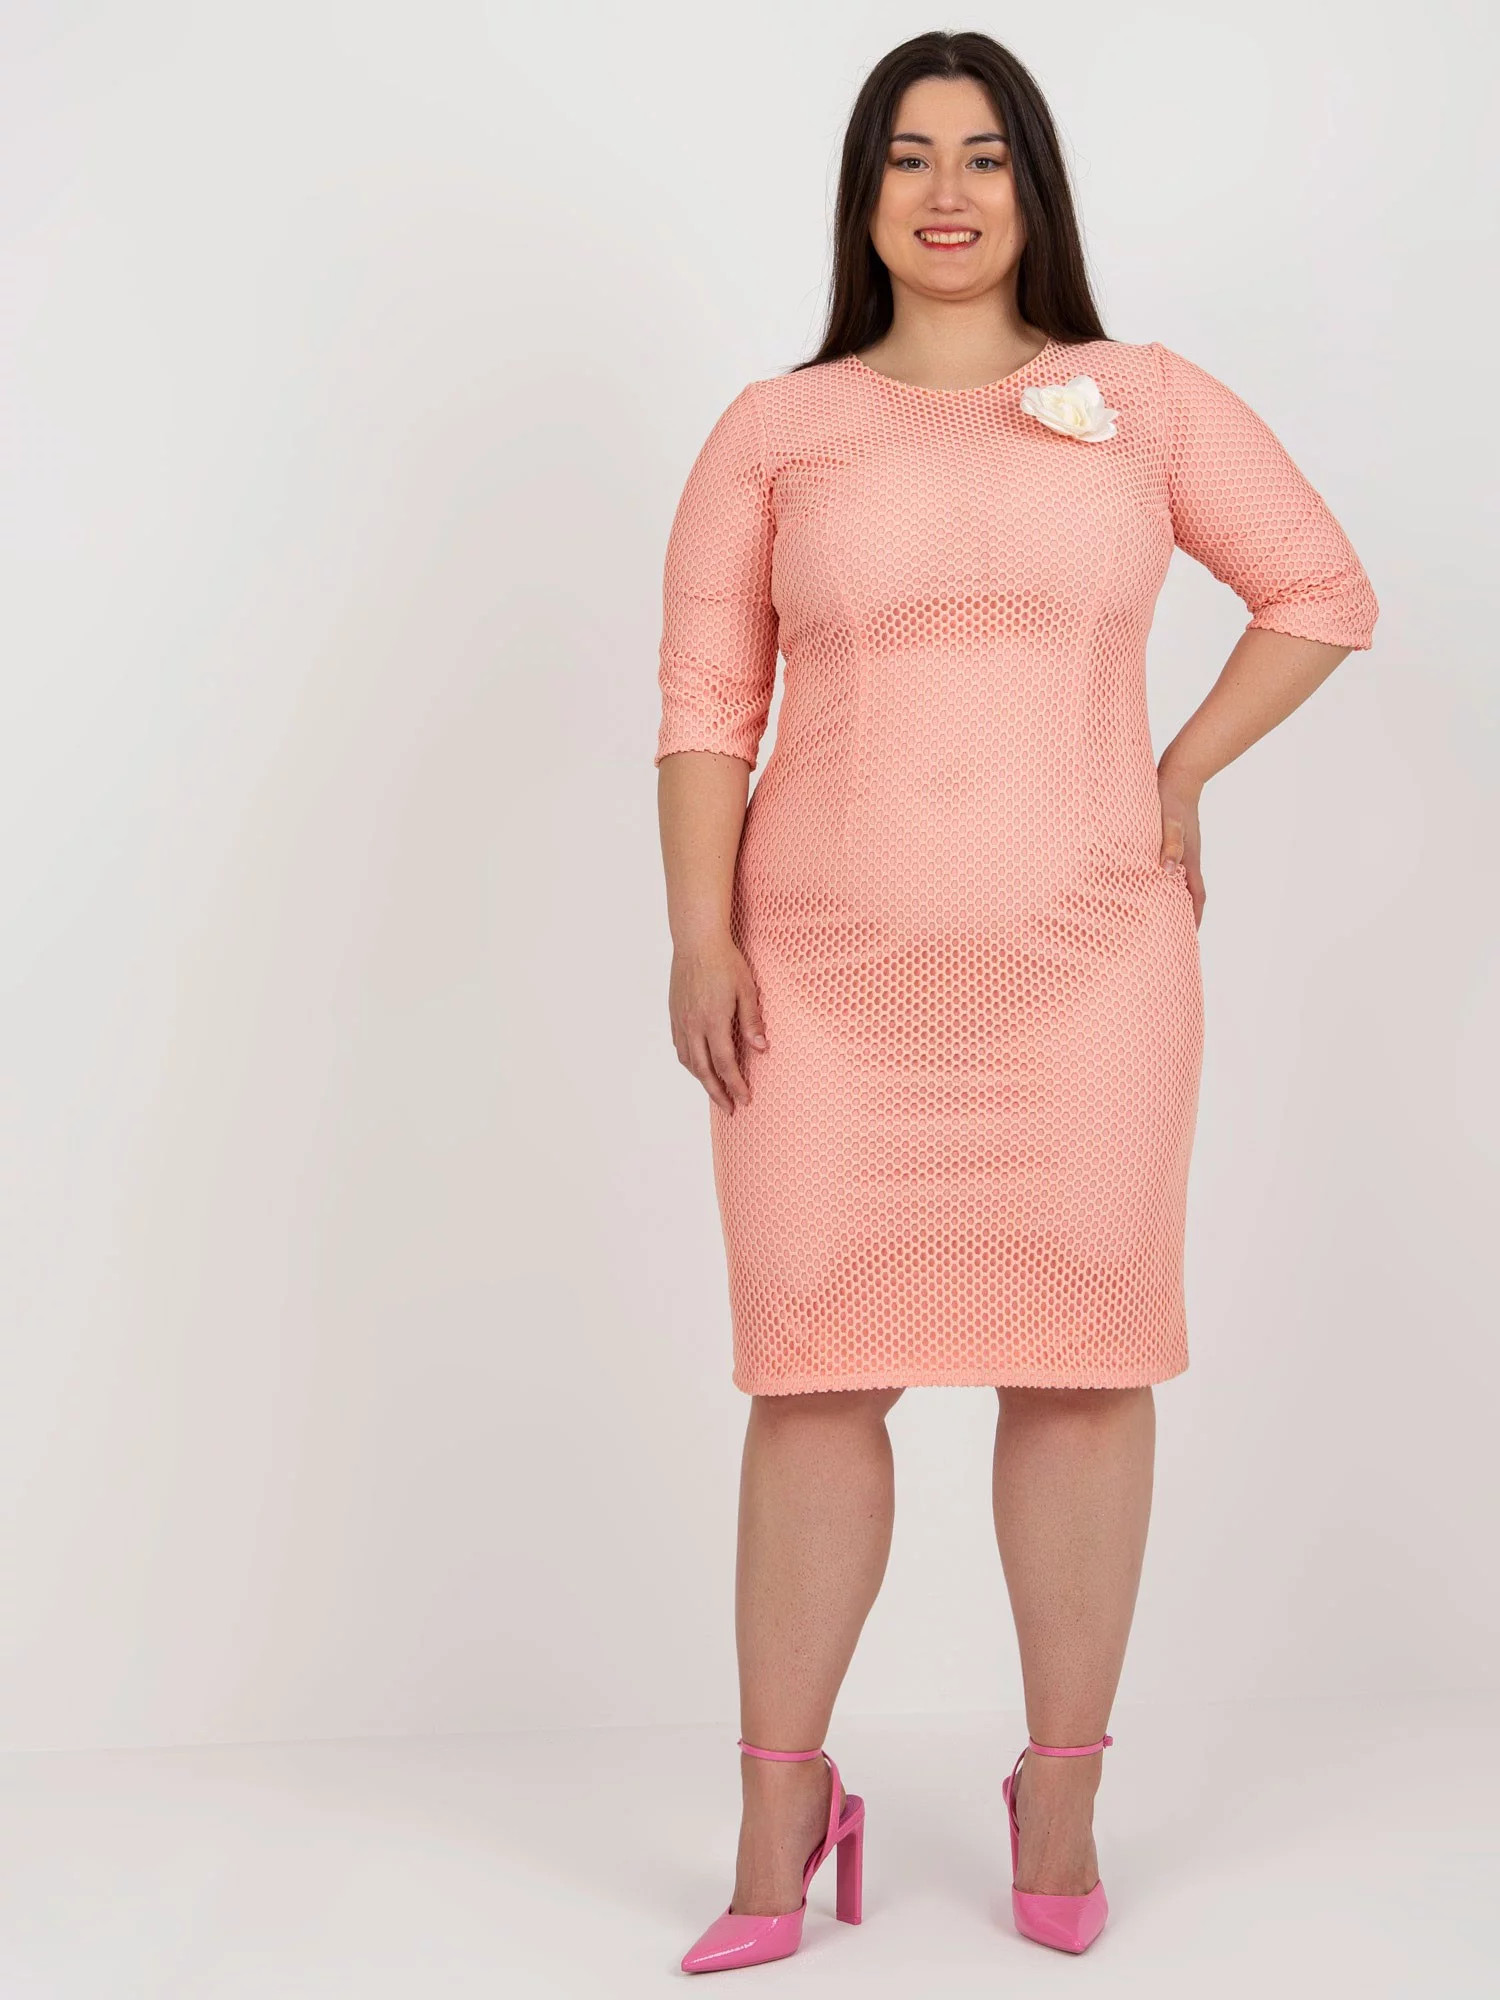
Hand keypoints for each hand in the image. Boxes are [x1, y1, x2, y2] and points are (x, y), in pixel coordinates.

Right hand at [669, 932, 767, 1110]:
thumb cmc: (725, 961)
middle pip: (703, 1070)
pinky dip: (689, 1062)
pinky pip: (679, 1046)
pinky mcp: (675, 1013)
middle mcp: (693, 1025)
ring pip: (688, 1060)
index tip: (745, 1099)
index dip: (735, 1085)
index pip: (725, 1063)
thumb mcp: (747, 989)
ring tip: (714, 1091)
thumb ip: (752, 1020)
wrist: (696, 941)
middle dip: (717, 1092)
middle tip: (729, 1108)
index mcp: (713, 1020)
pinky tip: (696, 1065)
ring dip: (701, 1080)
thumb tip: (761, 1048)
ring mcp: (681, 1020)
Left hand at [1157, 770, 1205, 928]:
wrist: (1178, 775)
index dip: (1194, 918)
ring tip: (1159, 916)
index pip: (1196, 897)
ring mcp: (1182, 850)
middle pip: (1189, 895)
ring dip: (1173, 899)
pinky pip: (1170, 868)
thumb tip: (1168, 870)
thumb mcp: (1169, 823)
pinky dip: (1164, 881)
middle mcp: (1187, 859)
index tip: (1188, 938)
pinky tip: (1150, 882)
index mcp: (1189, 860)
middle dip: (1183, 916)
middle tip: (1172, 935)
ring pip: (1179, 882)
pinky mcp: (1173, 841)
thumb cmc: (1171, 799)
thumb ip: (1170, 845)